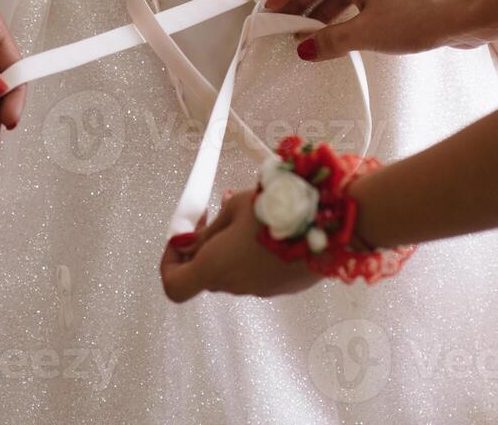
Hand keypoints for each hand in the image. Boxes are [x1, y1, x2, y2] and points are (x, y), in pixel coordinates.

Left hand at [160, 191, 321, 302]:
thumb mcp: (233, 208)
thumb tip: (185, 244)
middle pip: (205, 275)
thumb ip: (207, 233)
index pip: (174, 287)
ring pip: (232, 273)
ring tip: (247, 219)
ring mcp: (260, 290)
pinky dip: (254, 257)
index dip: (169, 264)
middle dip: (203, 250)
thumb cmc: (276, 208)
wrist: (328, 221)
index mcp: (215, 268)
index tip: (181, 240)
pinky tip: (270, 231)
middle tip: (213, 219)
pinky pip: (257, 274)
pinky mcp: (282, 287)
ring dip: (231, 252)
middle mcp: (235, 286)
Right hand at [265, 0, 487, 61]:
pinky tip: (336, 37)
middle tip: (284, 26)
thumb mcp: (366, 33)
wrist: (466, 13)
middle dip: (298, 2)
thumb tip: (306, 48)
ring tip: (306, 37)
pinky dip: (339, 18)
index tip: (273, 9)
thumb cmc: (423, 13)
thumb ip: (330, 41)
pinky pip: (355, 4)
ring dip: (318, 12)